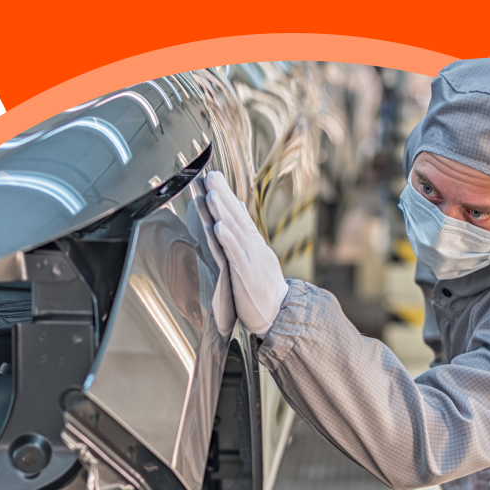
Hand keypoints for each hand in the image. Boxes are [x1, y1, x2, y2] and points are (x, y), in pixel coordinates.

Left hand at [204, 171, 287, 336]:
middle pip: (235, 217)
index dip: (225, 195)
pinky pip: (235, 254)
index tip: (212, 176)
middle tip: (209, 175)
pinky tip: (218, 226)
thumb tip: (237, 207)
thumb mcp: (255, 257)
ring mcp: (250, 260)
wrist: (280, 314)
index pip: (238, 215)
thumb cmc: (263, 288)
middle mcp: (253, 247)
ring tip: (211, 193)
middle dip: (222, 195)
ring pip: (234, 232)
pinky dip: (227, 239)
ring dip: (222, 212)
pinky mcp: (246, 274)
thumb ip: (244, 233)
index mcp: (253, 243)